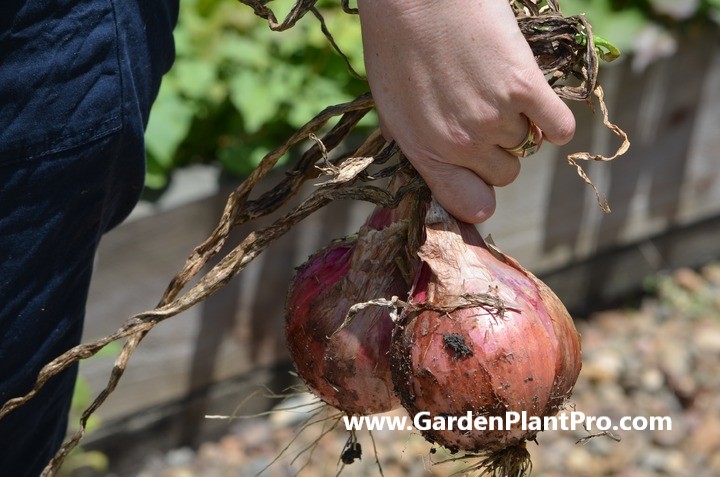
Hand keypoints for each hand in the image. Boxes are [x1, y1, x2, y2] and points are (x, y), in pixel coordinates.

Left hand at [358, 0, 575, 222]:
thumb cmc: (395, 42)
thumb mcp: (388, 105)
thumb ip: (411, 144)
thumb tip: (426, 172)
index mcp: (424, 151)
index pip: (468, 204)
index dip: (479, 196)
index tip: (482, 182)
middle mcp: (461, 144)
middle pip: (505, 175)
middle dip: (499, 153)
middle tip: (486, 119)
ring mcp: (494, 117)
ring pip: (528, 144)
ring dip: (519, 122)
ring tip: (496, 88)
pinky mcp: (524, 87)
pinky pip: (559, 127)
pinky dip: (555, 120)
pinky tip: (538, 102)